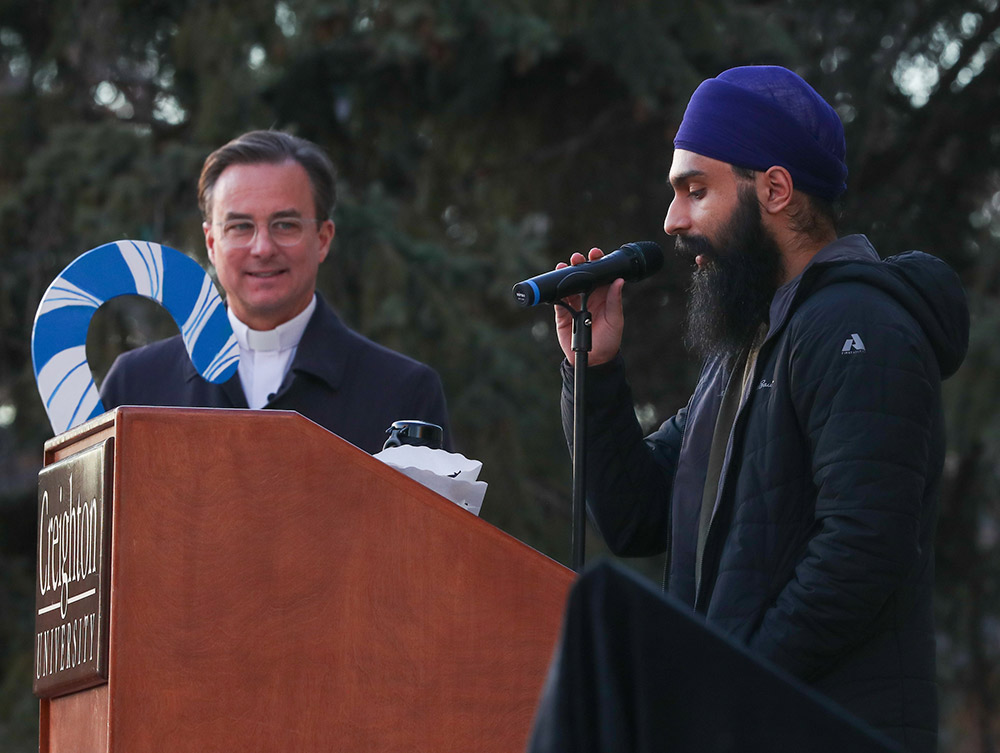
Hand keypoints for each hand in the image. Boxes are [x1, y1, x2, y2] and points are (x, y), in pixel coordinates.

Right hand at [554, 248, 624, 365]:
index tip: (594, 253)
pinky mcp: (563, 314)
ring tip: (563, 266)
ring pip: (568, 285)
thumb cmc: (609, 340)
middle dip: (578, 265)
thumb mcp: (615, 320)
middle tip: (576, 258)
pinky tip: (554, 286)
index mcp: (603, 295)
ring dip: (565, 275)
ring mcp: (574, 304)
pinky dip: (555, 293)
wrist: (594, 359)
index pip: (600, 274)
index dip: (597, 262)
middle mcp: (588, 297)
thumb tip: (619, 281)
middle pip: (582, 276)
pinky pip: (557, 301)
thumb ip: (615, 300)